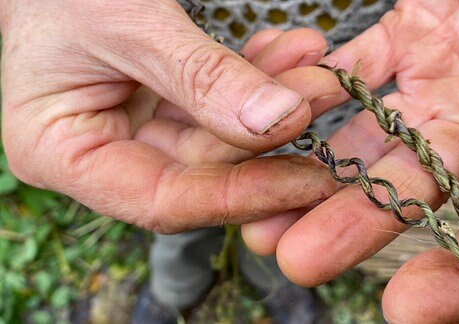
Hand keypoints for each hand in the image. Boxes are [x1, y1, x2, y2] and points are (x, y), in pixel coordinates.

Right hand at [0, 0, 340, 231]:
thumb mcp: (128, 23)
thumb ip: (201, 77)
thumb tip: (280, 121)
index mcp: (62, 154)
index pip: (164, 200)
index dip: (241, 196)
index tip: (310, 181)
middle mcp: (100, 155)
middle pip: (202, 171)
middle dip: (270, 136)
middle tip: (327, 97)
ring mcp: (133, 131)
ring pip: (219, 137)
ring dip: (273, 102)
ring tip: (321, 71)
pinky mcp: (160, 107)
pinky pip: (217, 105)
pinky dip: (255, 80)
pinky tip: (292, 55)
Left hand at [242, 0, 458, 320]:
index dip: (458, 279)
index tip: (407, 307)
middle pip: (411, 192)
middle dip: (354, 226)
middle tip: (299, 260)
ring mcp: (436, 88)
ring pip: (368, 141)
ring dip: (317, 173)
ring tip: (266, 207)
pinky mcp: (406, 39)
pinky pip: (352, 71)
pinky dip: (314, 90)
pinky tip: (275, 116)